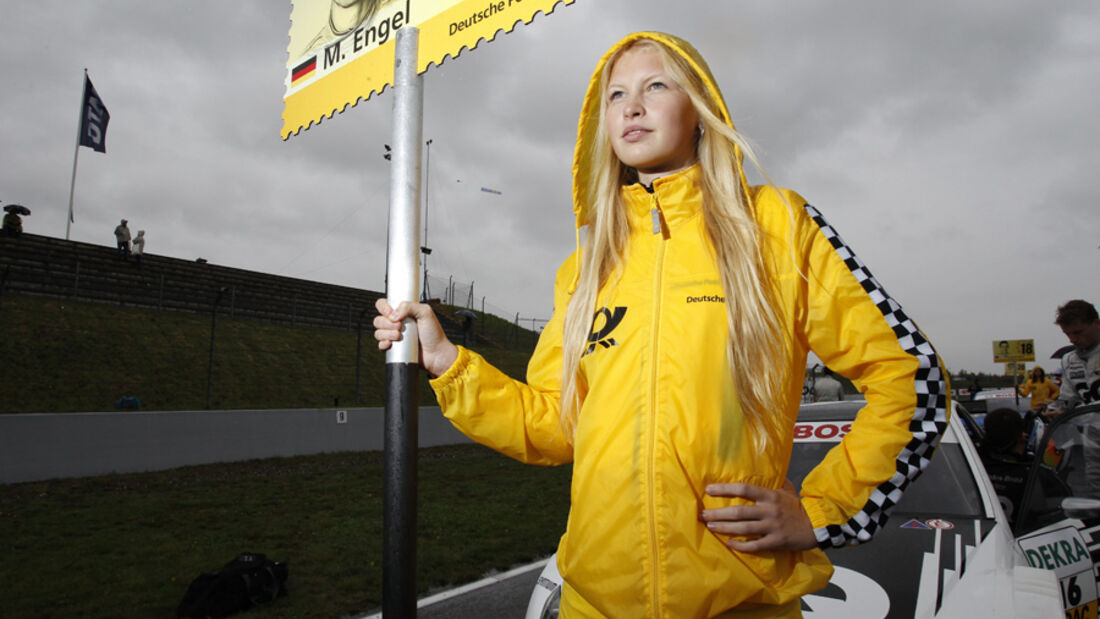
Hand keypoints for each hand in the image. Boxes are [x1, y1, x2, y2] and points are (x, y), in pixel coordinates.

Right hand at [372, 298, 458, 377]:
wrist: (436, 354)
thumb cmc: (434, 333)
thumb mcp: (425, 312)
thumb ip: (409, 306)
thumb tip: (393, 314)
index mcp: (402, 312)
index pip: (384, 304)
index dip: (383, 308)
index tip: (390, 313)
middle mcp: (396, 323)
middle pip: (378, 319)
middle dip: (386, 323)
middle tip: (400, 326)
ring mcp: (394, 335)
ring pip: (378, 332)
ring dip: (386, 333)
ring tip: (399, 336)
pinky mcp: (393, 347)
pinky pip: (380, 344)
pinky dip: (383, 343)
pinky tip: (391, 344)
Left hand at [699, 480, 816, 551]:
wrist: (816, 525)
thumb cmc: (798, 506)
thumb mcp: (787, 489)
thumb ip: (773, 481)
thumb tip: (761, 469)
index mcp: (770, 495)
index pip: (744, 489)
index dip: (725, 489)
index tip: (709, 489)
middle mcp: (769, 510)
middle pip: (739, 512)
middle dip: (718, 513)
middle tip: (702, 514)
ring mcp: (772, 527)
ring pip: (743, 528)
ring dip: (724, 528)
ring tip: (710, 527)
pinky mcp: (776, 541)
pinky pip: (755, 545)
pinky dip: (741, 546)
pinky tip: (729, 544)